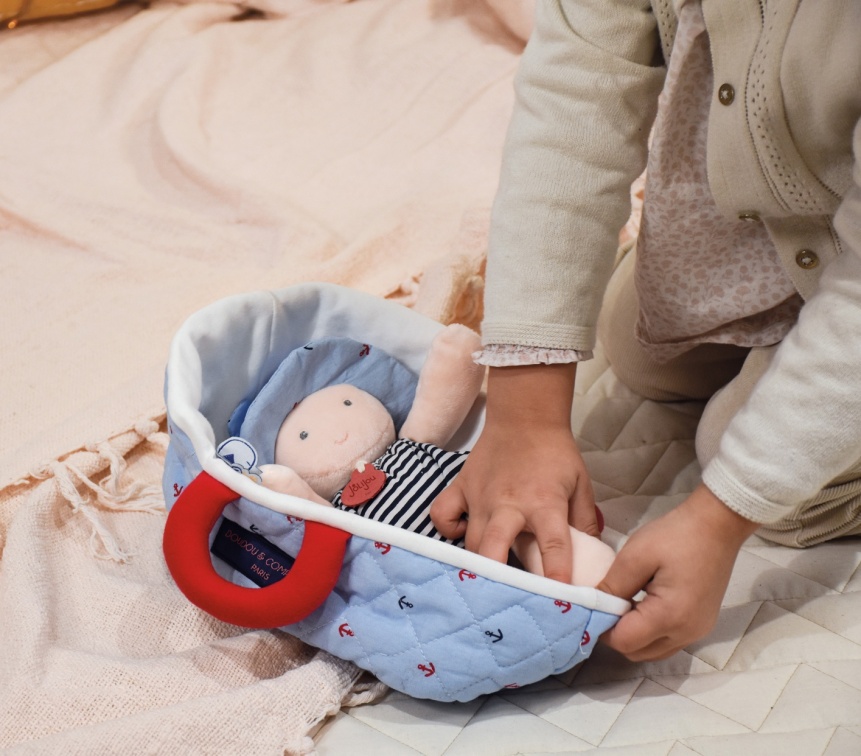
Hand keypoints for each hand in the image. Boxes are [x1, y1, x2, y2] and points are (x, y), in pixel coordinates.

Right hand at [430, 363, 597, 582]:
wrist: (525, 417)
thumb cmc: (555, 454)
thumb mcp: (581, 486)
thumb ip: (584, 524)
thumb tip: (591, 561)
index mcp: (544, 504)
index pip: (554, 546)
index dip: (558, 575)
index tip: (560, 601)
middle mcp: (508, 504)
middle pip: (493, 549)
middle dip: (497, 580)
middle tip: (503, 604)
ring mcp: (480, 497)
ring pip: (470, 542)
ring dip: (478, 566)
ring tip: (485, 587)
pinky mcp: (461, 487)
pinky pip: (442, 515)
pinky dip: (448, 530)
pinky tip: (462, 536)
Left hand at [597, 484, 758, 660]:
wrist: (717, 525)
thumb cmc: (676, 536)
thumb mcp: (635, 556)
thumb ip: (612, 587)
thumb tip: (592, 607)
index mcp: (669, 616)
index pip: (624, 642)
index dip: (602, 627)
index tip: (593, 605)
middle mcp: (686, 633)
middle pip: (638, 652)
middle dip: (616, 633)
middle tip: (608, 603)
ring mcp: (697, 631)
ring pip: (653, 650)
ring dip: (634, 634)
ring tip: (625, 601)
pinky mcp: (702, 624)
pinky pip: (668, 640)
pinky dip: (650, 630)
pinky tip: (643, 603)